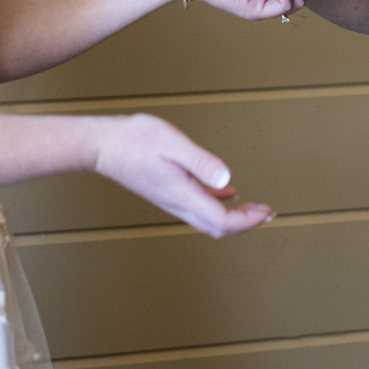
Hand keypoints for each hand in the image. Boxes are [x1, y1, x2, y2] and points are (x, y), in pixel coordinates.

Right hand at [90, 113, 272, 237]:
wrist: (102, 145)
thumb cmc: (134, 141)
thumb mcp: (173, 145)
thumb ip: (202, 164)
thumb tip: (228, 181)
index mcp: (182, 195)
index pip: (222, 221)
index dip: (248, 220)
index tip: (266, 211)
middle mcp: (177, 203)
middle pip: (217, 227)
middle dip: (244, 223)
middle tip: (266, 213)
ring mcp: (170, 200)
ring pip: (207, 219)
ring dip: (232, 216)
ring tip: (252, 207)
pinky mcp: (166, 192)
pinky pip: (197, 206)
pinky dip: (216, 203)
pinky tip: (224, 190)